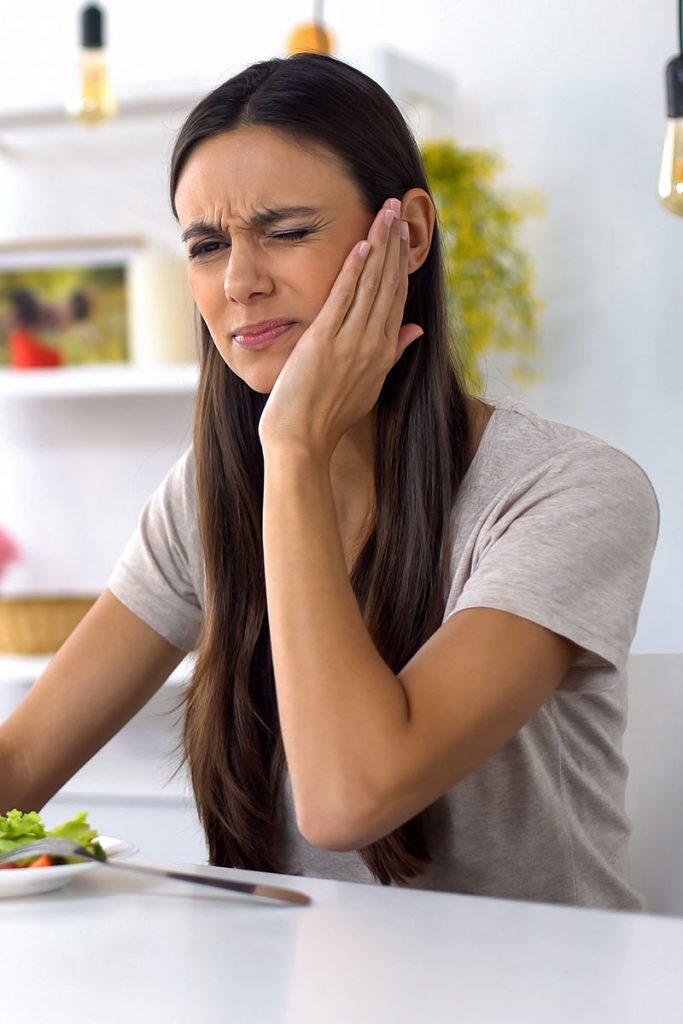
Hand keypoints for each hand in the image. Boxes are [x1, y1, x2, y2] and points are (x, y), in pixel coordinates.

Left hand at [258, 197, 423, 461]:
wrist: (302, 440)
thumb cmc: (328, 418)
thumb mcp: (369, 387)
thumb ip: (392, 354)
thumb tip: (415, 329)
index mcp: (384, 355)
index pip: (397, 298)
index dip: (401, 263)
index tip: (404, 234)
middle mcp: (373, 346)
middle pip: (389, 285)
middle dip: (394, 244)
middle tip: (398, 208)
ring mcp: (350, 343)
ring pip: (371, 286)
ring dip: (379, 246)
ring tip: (386, 212)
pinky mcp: (324, 342)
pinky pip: (343, 299)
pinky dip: (354, 270)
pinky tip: (361, 244)